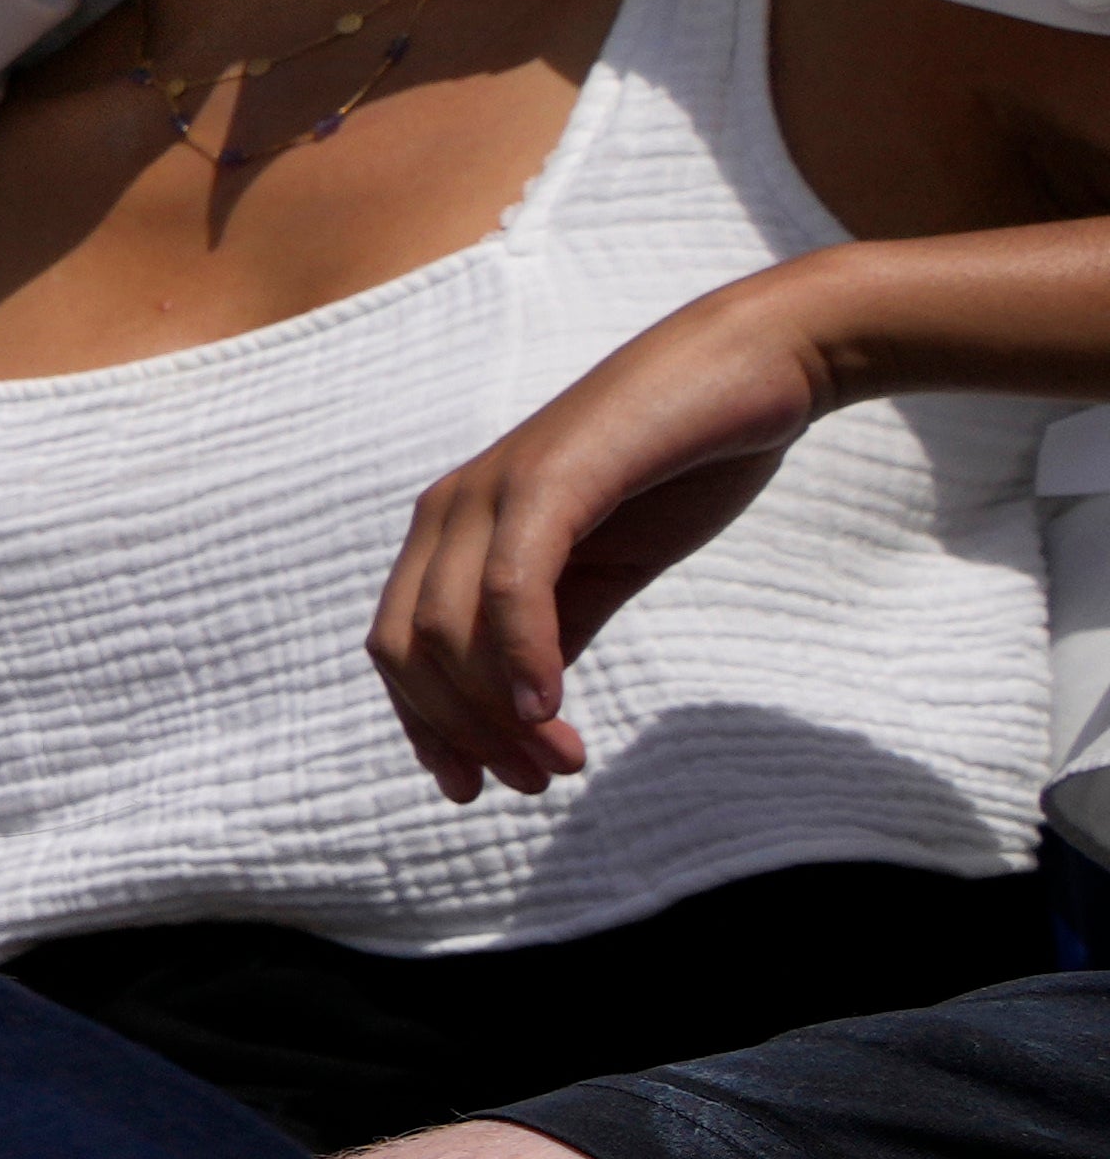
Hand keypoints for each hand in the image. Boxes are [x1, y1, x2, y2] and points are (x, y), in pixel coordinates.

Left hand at [371, 263, 840, 798]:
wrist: (758, 369)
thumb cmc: (682, 464)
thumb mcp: (604, 568)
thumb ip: (554, 630)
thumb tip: (522, 709)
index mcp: (454, 531)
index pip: (400, 649)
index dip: (428, 729)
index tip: (478, 788)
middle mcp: (451, 508)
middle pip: (409, 653)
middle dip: (461, 734)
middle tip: (535, 784)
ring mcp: (492, 489)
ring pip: (448, 632)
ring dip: (497, 717)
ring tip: (560, 763)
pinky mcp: (549, 478)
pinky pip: (510, 588)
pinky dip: (520, 660)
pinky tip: (550, 712)